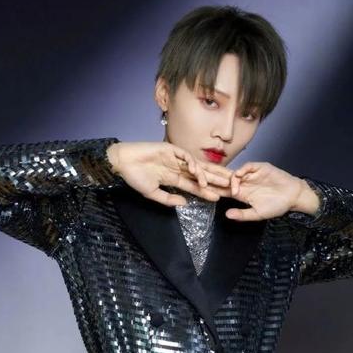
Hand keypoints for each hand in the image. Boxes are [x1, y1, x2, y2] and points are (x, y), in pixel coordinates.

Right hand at [107, 141, 232, 206]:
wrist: (123, 162)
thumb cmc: (134, 177)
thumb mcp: (152, 194)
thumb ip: (168, 199)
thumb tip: (184, 204)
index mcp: (173, 178)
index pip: (193, 186)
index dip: (205, 191)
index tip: (217, 198)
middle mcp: (177, 168)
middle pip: (200, 174)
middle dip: (214, 180)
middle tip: (229, 186)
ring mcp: (175, 158)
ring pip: (196, 165)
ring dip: (206, 174)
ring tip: (213, 183)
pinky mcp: (170, 149)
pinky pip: (185, 156)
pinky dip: (192, 163)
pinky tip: (196, 172)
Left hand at [207, 161, 311, 220]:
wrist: (293, 196)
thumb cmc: (277, 206)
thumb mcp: (258, 214)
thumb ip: (243, 214)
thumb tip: (227, 215)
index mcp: (241, 194)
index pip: (223, 190)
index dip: (212, 188)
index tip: (199, 188)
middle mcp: (243, 182)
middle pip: (224, 178)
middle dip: (212, 175)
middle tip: (199, 174)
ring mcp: (251, 174)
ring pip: (233, 172)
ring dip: (226, 176)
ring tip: (226, 184)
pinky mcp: (260, 168)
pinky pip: (247, 167)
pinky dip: (242, 171)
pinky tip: (239, 177)